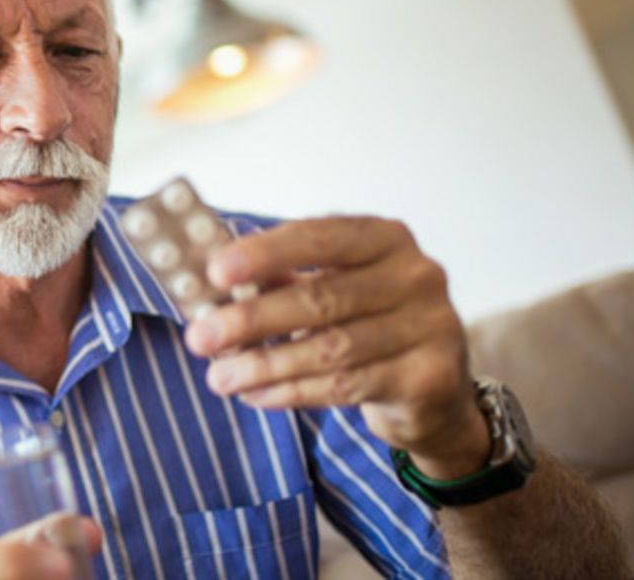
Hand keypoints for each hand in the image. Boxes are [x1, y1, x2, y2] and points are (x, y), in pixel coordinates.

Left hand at [183, 217, 489, 476]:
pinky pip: (346, 387)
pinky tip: (255, 395)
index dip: (266, 254)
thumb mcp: (329, 290)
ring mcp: (430, 326)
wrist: (432, 387)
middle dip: (252, 319)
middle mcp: (415, 276)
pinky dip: (292, 392)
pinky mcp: (427, 377)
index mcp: (385, 238)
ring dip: (264, 365)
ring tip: (219, 378)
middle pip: (322, 298)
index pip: (320, 238)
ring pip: (331, 349)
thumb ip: (279, 282)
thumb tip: (210, 291)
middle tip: (200, 337)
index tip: (215, 271)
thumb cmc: (365, 324)